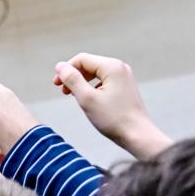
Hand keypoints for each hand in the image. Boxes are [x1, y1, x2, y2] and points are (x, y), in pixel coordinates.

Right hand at [53, 53, 171, 158]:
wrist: (138, 136)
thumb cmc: (114, 119)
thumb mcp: (87, 98)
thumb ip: (72, 80)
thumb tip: (60, 66)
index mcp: (112, 66)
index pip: (81, 60)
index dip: (66, 70)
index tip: (56, 85)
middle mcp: (120, 68)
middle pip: (89, 65)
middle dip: (73, 76)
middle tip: (63, 92)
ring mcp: (124, 77)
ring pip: (96, 74)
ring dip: (81, 82)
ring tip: (73, 96)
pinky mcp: (125, 87)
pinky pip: (104, 81)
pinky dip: (92, 88)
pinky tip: (88, 100)